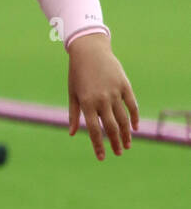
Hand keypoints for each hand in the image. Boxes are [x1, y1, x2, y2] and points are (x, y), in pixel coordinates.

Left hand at [68, 32, 138, 159]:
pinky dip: (135, 117)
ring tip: (127, 145)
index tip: (102, 158)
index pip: (94, 131)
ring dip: (126, 134)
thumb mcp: (72, 93)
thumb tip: (72, 134)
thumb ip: (73, 114)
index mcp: (86, 103)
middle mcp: (101, 100)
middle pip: (111, 127)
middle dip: (115, 143)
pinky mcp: (124, 85)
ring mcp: (114, 92)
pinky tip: (135, 128)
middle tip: (118, 153)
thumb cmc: (77, 73)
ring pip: (124, 119)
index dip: (98, 146)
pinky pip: (132, 105)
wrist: (89, 50)